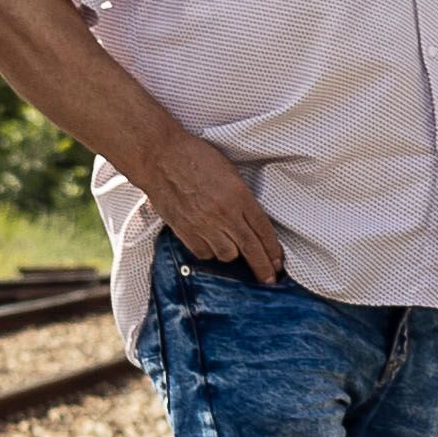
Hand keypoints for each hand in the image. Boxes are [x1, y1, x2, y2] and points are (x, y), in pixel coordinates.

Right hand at [154, 155, 291, 283]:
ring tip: (232, 247)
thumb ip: (241, 197)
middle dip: (263, 267)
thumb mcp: (229, 171)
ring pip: (227, 255)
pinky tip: (210, 243)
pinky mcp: (185, 231)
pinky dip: (209, 252)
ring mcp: (203, 225)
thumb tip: (250, 221)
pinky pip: (204, 253)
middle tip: (270, 280)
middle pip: (250, 248)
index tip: (278, 262)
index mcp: (239, 195)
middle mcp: (224, 213)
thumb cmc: (194, 156)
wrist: (159, 157)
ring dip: (232, 253)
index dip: (273, 249)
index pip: (263, 229)